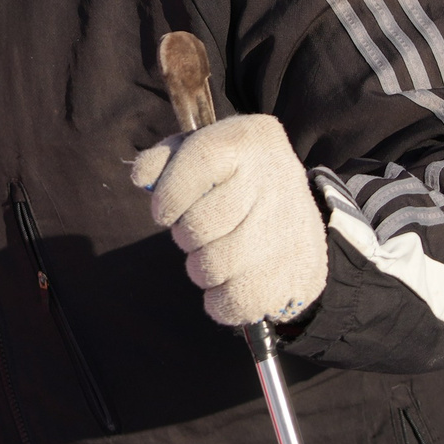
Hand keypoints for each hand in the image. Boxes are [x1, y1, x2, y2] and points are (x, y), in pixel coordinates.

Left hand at [130, 114, 328, 327]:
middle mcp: (276, 180)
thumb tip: (142, 177)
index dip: (169, 193)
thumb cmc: (232, 181)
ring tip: (215, 256)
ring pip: (212, 267)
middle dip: (185, 236)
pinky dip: (220, 301)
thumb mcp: (201, 153)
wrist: (295, 215)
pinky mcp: (300, 274)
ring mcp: (290, 229)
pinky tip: (231, 282)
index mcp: (250, 140)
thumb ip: (165, 160)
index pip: (199, 159)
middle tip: (197, 234)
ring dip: (200, 269)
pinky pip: (234, 303)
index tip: (163, 212)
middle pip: (199, 224)